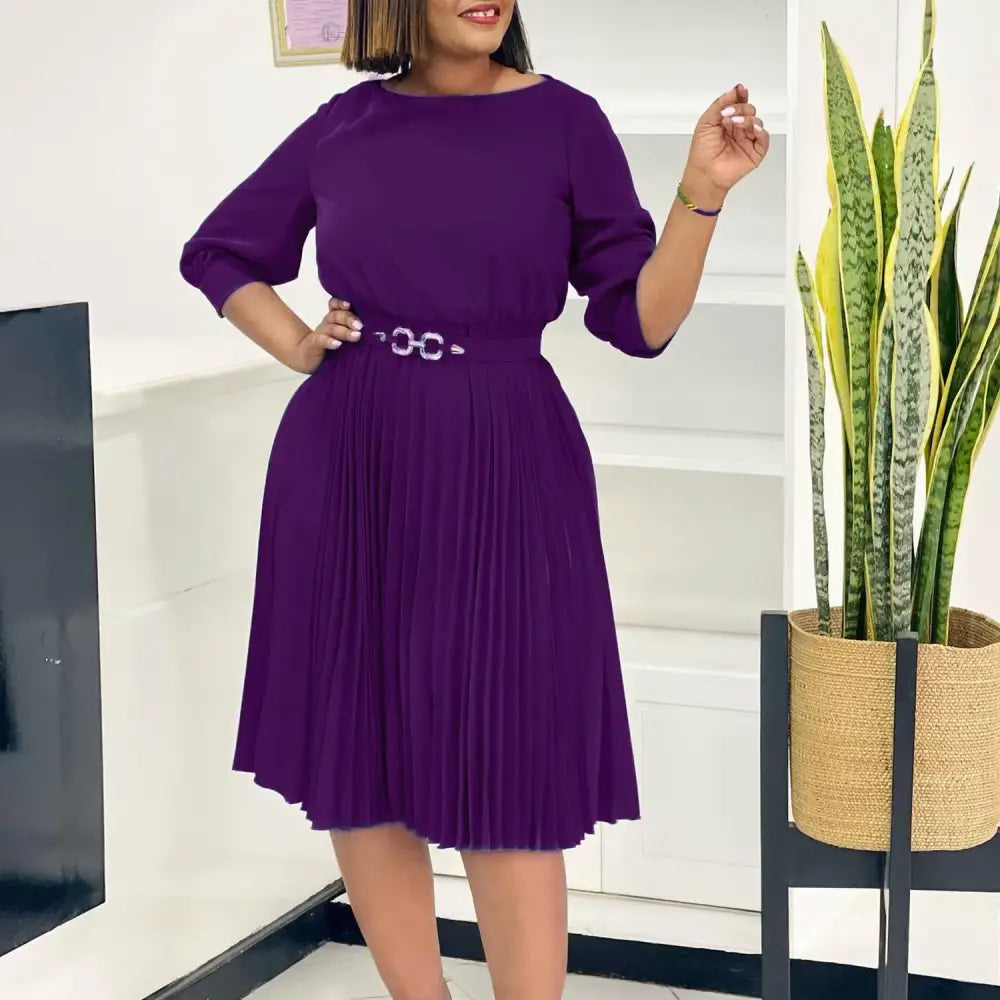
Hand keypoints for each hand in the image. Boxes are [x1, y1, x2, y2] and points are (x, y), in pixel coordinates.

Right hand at [286, 298, 362, 373]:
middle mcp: (327, 323)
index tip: (350, 305)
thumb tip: (378, 332)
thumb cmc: (330, 347)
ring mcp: (320, 333)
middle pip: (337, 315)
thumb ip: (354, 331)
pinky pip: (321, 340)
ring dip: (344, 331)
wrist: (306, 358)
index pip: (336, 305)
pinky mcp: (314, 345)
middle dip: (349, 319)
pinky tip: (338, 344)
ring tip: (356, 335)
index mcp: (334, 319)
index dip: (342, 303)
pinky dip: (329, 341)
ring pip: (332, 328)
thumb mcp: (342, 336)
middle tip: (360, 326)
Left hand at [683, 84, 770, 206]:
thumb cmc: (702, 152)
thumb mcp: (706, 121)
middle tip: (729, 114)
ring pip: (757, 121)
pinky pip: (764, 138)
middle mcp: (738, 129)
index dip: (740, 96)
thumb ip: (719, 104)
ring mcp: (747, 140)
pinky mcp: (755, 152)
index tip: (740, 90)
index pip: (738, 103)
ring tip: (735, 123)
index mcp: (726, 121)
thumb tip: (733, 91)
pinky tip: (754, 129)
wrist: (705, 173)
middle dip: (741, 108)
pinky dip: (761, 131)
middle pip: (749, 110)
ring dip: (747, 119)